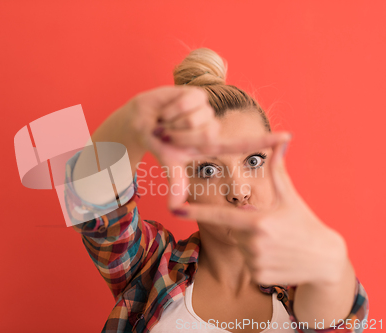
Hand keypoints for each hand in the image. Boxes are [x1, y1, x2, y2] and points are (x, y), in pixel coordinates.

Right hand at [126, 85, 291, 208]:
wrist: (141, 122)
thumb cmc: (158, 144)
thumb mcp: (169, 164)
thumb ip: (176, 183)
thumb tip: (175, 209)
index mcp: (210, 144)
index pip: (241, 144)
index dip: (264, 141)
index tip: (288, 136)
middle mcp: (212, 126)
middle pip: (207, 134)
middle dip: (181, 136)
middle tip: (168, 135)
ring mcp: (206, 109)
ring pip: (195, 119)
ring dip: (173, 123)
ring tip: (167, 122)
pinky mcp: (197, 94)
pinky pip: (186, 103)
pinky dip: (170, 110)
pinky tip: (167, 110)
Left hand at [170, 137, 348, 286]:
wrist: (325, 260)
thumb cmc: (306, 224)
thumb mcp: (291, 198)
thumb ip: (278, 171)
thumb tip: (281, 141)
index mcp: (258, 222)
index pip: (220, 216)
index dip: (196, 212)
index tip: (175, 208)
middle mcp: (254, 243)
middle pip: (235, 232)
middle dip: (248, 229)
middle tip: (273, 230)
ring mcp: (256, 262)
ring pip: (242, 249)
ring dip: (253, 246)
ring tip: (278, 245)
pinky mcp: (259, 277)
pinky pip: (249, 265)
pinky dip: (259, 261)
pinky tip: (278, 259)